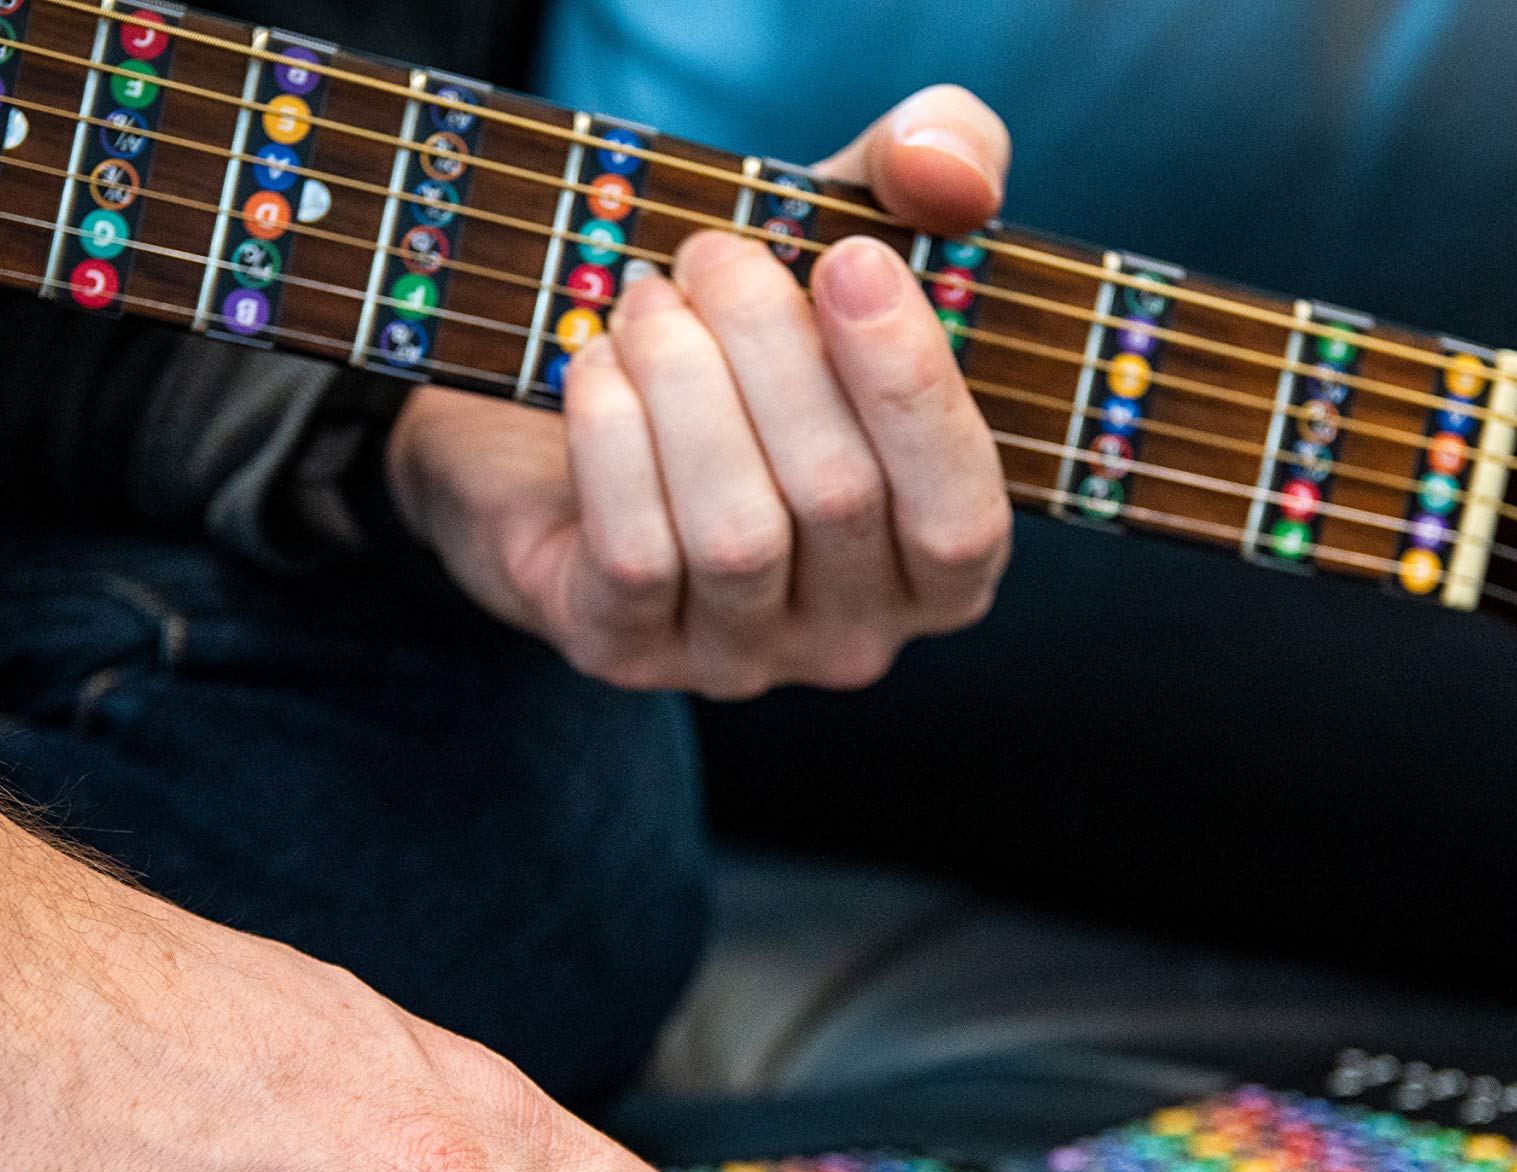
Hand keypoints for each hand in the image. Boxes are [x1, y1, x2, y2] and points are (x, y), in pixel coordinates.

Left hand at [385, 86, 1016, 697]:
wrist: (554, 422)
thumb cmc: (742, 339)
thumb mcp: (846, 230)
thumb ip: (936, 167)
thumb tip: (948, 171)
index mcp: (944, 558)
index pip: (961, 516)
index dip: (911, 388)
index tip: (851, 260)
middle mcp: (858, 635)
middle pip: (838, 500)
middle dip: (768, 348)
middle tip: (711, 253)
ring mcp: (743, 660)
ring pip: (737, 534)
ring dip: (683, 384)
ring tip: (646, 300)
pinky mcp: (626, 654)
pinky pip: (636, 557)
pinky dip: (613, 438)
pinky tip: (597, 368)